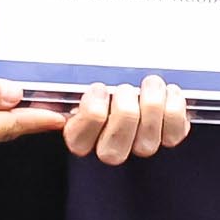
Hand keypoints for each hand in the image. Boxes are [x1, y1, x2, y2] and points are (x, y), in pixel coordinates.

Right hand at [60, 77, 193, 164]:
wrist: (140, 68)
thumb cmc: (108, 73)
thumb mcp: (85, 75)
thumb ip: (69, 86)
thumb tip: (44, 91)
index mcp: (81, 134)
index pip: (79, 142)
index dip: (91, 115)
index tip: (99, 88)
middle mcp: (110, 147)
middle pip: (112, 152)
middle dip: (123, 114)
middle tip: (125, 88)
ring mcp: (140, 145)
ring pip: (146, 145)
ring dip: (151, 106)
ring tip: (150, 83)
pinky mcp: (168, 138)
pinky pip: (174, 135)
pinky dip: (174, 109)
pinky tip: (168, 91)